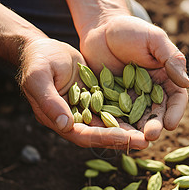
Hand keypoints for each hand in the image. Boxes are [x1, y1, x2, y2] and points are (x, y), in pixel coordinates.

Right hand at [18, 38, 148, 149]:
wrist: (41, 47)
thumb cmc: (37, 61)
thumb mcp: (39, 78)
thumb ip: (50, 102)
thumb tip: (66, 125)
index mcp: (58, 120)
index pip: (83, 135)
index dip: (104, 137)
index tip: (124, 138)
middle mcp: (74, 119)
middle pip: (100, 133)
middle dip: (123, 138)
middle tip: (146, 141)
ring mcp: (86, 109)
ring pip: (110, 122)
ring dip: (129, 128)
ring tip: (150, 131)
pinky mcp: (95, 97)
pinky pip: (113, 106)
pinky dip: (127, 110)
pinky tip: (146, 111)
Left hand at [80, 15, 188, 140]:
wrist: (100, 27)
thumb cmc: (131, 29)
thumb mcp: (154, 39)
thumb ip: (171, 58)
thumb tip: (186, 82)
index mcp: (166, 78)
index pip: (176, 99)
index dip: (176, 112)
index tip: (171, 124)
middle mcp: (150, 92)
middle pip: (157, 113)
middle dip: (155, 125)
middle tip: (150, 135)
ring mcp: (130, 98)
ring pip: (136, 119)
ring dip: (136, 131)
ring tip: (134, 141)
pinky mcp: (110, 100)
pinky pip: (114, 115)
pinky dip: (115, 125)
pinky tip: (113, 133)